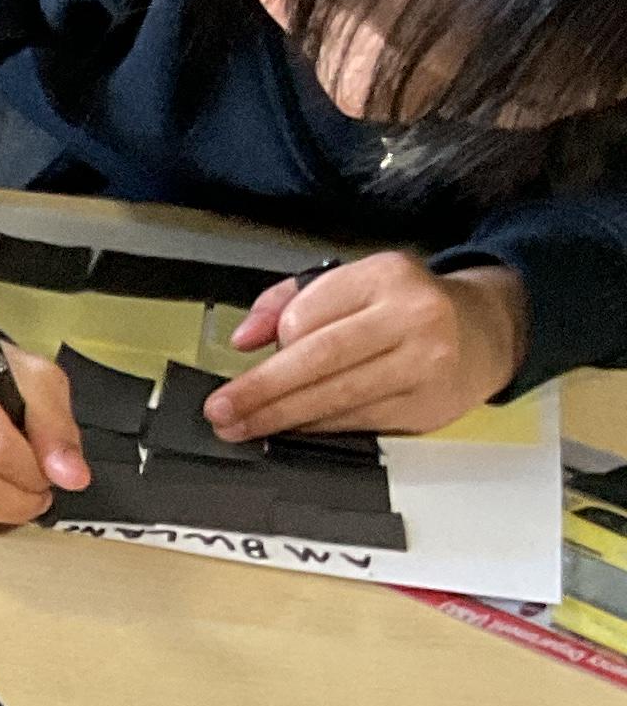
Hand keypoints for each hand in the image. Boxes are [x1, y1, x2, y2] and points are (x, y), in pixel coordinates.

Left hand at [207, 254, 522, 438]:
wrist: (483, 332)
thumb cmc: (407, 306)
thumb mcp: (353, 282)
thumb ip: (290, 300)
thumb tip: (244, 337)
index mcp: (386, 276)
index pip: (309, 314)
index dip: (272, 344)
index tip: (239, 364)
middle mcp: (411, 317)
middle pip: (319, 359)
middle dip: (262, 390)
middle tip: (222, 411)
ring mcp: (424, 364)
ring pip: (336, 397)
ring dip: (281, 418)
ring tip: (243, 427)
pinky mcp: (427, 406)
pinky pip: (357, 421)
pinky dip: (316, 427)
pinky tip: (290, 429)